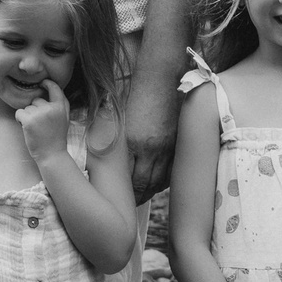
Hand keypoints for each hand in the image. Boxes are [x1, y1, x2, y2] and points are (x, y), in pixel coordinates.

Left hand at [15, 79, 73, 165]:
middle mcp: (51, 108)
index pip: (55, 88)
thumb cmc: (56, 137)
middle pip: (36, 100)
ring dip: (27, 116)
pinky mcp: (29, 121)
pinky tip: (27, 128)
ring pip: (27, 107)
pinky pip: (19, 113)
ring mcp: (40, 114)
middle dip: (35, 109)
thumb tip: (52, 88)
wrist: (52, 155)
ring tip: (36, 128)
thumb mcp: (64, 118)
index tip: (42, 83)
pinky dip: (20, 120)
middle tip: (40, 124)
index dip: (47, 83)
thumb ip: (60, 104)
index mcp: (61, 107)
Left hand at [123, 65, 181, 200]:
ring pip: (161, 180)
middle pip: (146, 185)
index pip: (129, 180)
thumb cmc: (134, 92)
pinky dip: (165, 180)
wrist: (159, 76)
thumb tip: (102, 158)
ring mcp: (168, 146)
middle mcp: (152, 148)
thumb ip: (112, 140)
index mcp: (133, 143)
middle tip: (129, 206)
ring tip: (142, 197)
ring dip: (152, 191)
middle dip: (137, 198)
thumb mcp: (117, 117)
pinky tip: (158, 182)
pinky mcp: (178, 141)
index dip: (125, 194)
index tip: (117, 199)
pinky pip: (172, 169)